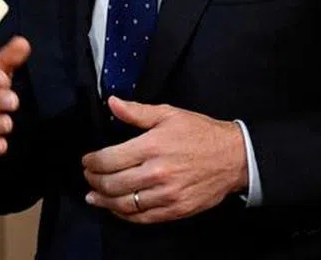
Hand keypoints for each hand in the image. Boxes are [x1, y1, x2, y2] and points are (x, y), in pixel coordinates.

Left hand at [81, 96, 247, 223]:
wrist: (234, 158)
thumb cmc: (201, 133)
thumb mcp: (169, 114)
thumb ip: (137, 111)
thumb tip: (112, 103)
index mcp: (152, 146)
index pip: (110, 158)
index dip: (92, 162)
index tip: (87, 161)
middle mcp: (157, 172)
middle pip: (113, 183)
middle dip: (94, 181)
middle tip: (88, 177)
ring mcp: (166, 194)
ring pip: (124, 204)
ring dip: (104, 201)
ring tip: (94, 195)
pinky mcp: (175, 210)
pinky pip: (142, 218)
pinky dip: (124, 215)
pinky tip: (116, 208)